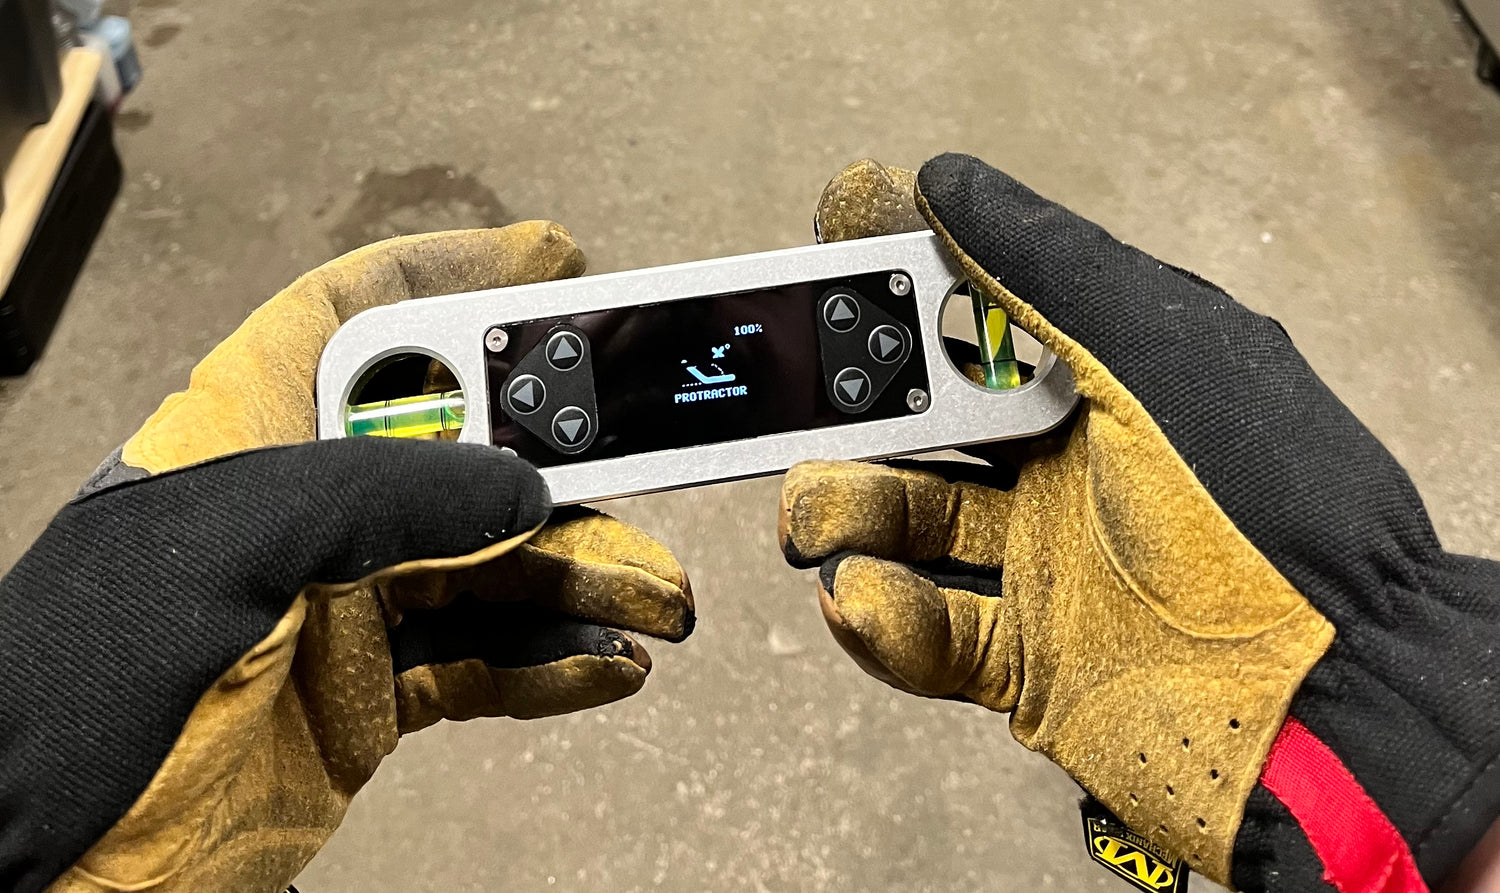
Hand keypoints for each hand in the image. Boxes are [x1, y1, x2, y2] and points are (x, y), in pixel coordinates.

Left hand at [1, 225, 694, 892]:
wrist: (31, 858)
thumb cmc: (77, 681)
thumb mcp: (225, 549)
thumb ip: (379, 502)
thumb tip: (525, 496)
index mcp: (248, 435)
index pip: (355, 318)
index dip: (452, 276)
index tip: (553, 264)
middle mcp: (307, 509)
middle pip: (460, 449)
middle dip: (561, 456)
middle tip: (649, 455)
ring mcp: (345, 605)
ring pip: (494, 567)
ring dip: (584, 577)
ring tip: (656, 597)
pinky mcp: (373, 698)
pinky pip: (488, 665)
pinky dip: (556, 663)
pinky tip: (611, 663)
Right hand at [782, 155, 1499, 891]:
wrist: (1335, 699)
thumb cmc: (1267, 505)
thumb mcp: (1159, 356)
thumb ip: (1046, 269)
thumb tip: (944, 179)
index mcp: (1103, 379)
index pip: (975, 309)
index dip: (900, 272)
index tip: (831, 238)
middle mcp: (1067, 464)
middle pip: (919, 423)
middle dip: (850, 410)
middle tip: (795, 407)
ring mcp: (1045, 564)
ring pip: (906, 525)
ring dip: (846, 511)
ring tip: (812, 512)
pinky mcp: (1027, 664)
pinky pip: (928, 633)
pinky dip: (883, 617)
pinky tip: (863, 597)